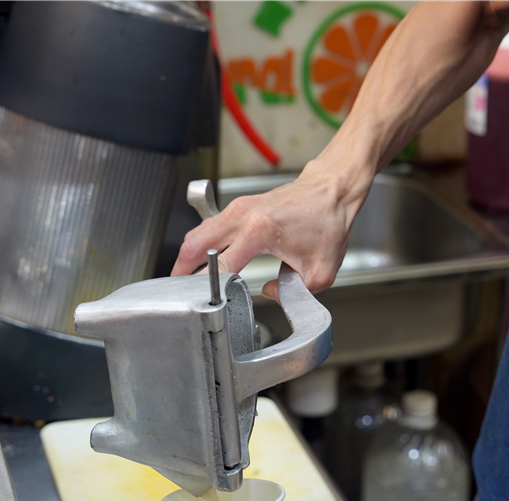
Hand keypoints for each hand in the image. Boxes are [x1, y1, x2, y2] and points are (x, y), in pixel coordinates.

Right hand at [170, 163, 371, 299]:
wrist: (331, 191)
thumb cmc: (327, 223)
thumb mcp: (319, 272)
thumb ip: (293, 293)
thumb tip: (269, 293)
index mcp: (259, 231)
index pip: (222, 265)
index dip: (209, 286)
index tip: (202, 301)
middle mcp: (243, 216)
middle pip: (195, 244)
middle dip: (182, 271)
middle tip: (177, 292)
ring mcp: (238, 208)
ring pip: (198, 233)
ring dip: (188, 256)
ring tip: (184, 278)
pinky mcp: (239, 205)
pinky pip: (208, 226)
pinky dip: (200, 244)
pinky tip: (202, 259)